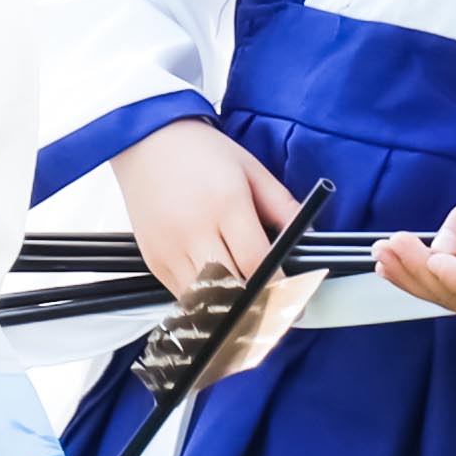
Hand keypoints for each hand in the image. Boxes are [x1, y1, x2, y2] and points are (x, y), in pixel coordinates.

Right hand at [109, 118, 299, 295]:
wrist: (146, 141)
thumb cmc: (200, 152)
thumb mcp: (251, 170)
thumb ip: (283, 207)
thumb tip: (310, 237)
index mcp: (226, 204)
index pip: (257, 262)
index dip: (278, 287)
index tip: (293, 300)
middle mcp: (194, 230)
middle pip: (231, 287)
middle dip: (257, 307)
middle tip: (275, 314)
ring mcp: (170, 249)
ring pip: (205, 299)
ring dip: (229, 308)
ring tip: (248, 309)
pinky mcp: (154, 260)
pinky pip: (182, 295)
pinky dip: (204, 301)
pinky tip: (218, 294)